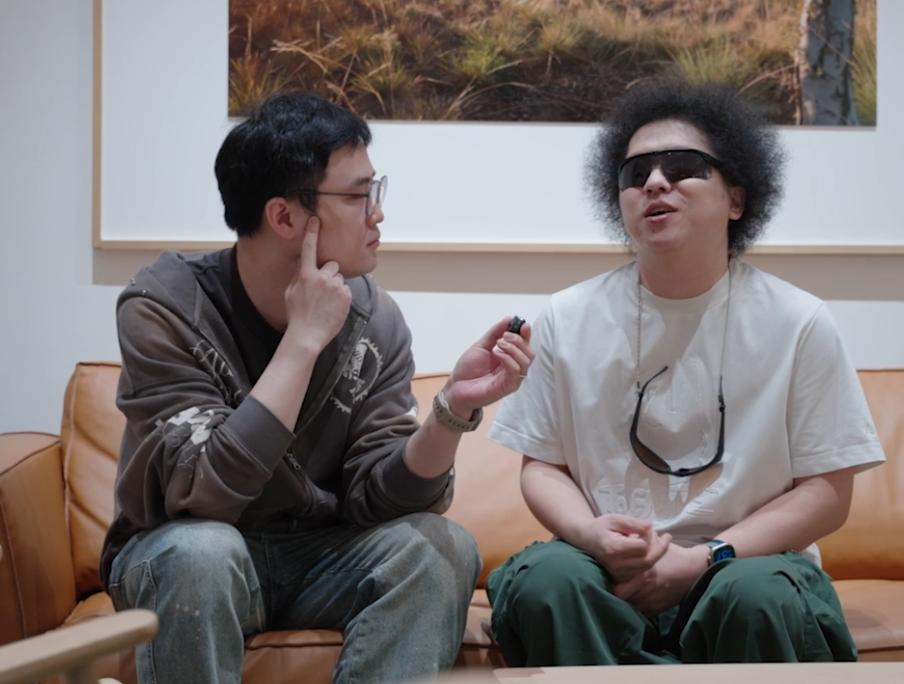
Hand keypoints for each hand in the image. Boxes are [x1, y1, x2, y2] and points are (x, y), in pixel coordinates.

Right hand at [284, 216, 351, 350]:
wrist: (308, 334)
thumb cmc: (296, 315)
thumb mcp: (290, 293)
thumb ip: (298, 276)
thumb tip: (303, 264)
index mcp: (306, 275)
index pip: (308, 249)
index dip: (311, 233)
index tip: (315, 220)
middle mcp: (322, 277)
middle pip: (332, 265)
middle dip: (329, 273)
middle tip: (322, 290)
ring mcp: (336, 286)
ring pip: (339, 278)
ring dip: (335, 286)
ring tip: (326, 303)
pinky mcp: (346, 295)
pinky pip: (345, 290)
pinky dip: (341, 297)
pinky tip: (332, 308)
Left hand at [445, 316, 533, 415]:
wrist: (456, 386)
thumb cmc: (468, 368)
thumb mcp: (481, 345)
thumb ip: (495, 333)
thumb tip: (508, 319)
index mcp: (509, 357)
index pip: (525, 345)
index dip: (526, 334)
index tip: (523, 325)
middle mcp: (513, 368)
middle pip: (529, 353)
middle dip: (519, 340)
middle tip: (503, 336)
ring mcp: (512, 378)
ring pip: (526, 361)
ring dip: (513, 348)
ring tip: (498, 344)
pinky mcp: (508, 387)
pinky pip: (516, 371)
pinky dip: (508, 359)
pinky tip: (496, 354)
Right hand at [573, 514, 670, 582]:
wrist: (586, 539)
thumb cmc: (602, 526)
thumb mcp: (616, 519)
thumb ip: (633, 523)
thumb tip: (650, 527)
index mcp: (613, 548)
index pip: (642, 547)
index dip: (649, 536)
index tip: (648, 529)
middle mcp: (615, 564)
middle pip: (648, 561)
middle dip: (660, 548)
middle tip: (666, 536)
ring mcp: (617, 573)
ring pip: (647, 567)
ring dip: (655, 554)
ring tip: (656, 540)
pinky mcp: (620, 578)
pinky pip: (641, 572)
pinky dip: (648, 561)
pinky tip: (649, 550)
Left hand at [613, 543, 708, 615]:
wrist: (694, 570)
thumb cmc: (673, 555)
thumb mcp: (655, 542)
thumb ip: (639, 540)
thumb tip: (626, 535)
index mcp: (643, 573)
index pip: (617, 588)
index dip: (612, 583)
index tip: (611, 578)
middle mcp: (645, 589)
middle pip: (621, 599)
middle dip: (617, 593)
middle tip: (617, 587)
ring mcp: (652, 601)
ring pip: (631, 607)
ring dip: (627, 600)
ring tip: (627, 593)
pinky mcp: (658, 609)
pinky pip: (642, 613)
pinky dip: (639, 608)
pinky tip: (638, 599)